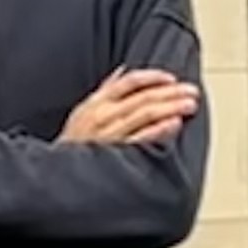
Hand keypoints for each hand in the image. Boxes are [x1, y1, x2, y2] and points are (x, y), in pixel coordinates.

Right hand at [61, 69, 200, 148]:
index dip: (152, 78)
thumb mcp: (82, 112)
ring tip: (189, 105)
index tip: (172, 79)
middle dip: (170, 92)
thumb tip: (123, 71)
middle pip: (142, 97)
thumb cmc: (71, 145)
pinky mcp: (114, 154)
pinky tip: (173, 124)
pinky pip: (139, 139)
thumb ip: (105, 91)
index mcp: (97, 103)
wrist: (55, 176)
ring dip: (170, 107)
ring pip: (144, 114)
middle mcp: (103, 115)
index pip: (129, 82)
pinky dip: (157, 130)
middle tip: (192, 91)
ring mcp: (109, 135)